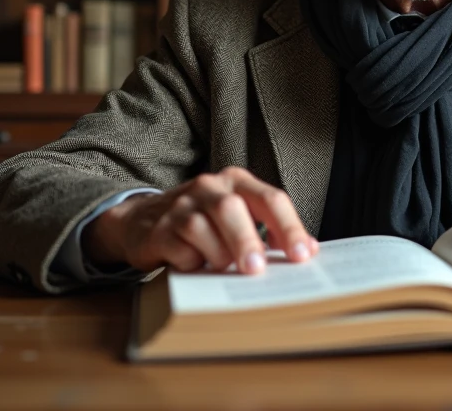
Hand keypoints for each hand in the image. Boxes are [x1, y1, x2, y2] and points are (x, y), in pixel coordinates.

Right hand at [83, 167, 318, 274]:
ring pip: (202, 228)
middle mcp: (209, 186)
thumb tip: (308, 249)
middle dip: (248, 241)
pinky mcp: (159, 229)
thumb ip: (270, 229)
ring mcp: (181, 205)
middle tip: (258, 270)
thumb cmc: (204, 222)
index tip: (302, 255)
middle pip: (232, 208)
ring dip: (217, 254)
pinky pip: (179, 248)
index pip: (270, 198)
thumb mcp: (238, 217)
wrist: (143, 221)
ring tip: (223, 267)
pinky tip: (195, 266)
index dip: (288, 227)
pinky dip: (192, 262)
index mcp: (237, 181)